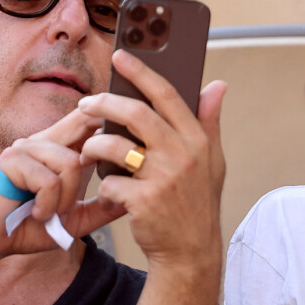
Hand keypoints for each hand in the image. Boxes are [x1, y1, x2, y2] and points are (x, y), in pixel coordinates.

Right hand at [0, 110, 125, 274]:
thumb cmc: (31, 226)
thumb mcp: (76, 217)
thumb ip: (103, 206)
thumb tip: (137, 196)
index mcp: (60, 147)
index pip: (91, 121)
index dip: (112, 125)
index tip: (129, 140)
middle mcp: (45, 140)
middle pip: (84, 122)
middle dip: (100, 147)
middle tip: (102, 172)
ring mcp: (26, 147)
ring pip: (71, 162)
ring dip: (68, 196)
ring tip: (55, 211)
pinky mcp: (10, 161)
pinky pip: (48, 179)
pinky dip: (49, 202)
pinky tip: (39, 213)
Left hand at [78, 49, 226, 269]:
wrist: (190, 249)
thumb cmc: (198, 199)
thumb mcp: (213, 158)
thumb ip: (210, 119)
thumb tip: (218, 84)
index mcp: (197, 138)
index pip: (167, 94)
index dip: (141, 72)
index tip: (121, 56)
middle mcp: (182, 154)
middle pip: (136, 113)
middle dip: (105, 102)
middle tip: (87, 102)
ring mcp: (162, 178)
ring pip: (115, 145)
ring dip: (94, 144)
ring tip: (89, 148)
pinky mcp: (143, 201)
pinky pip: (109, 180)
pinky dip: (103, 182)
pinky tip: (108, 187)